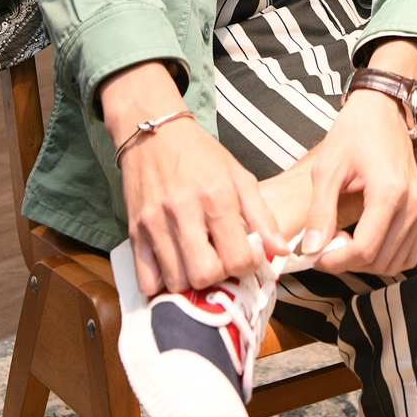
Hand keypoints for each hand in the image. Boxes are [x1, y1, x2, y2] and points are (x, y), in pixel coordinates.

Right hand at [101, 60, 285, 295]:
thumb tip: (282, 252)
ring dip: (192, 282)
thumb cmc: (201, 154)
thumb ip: (263, 216)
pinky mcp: (134, 232)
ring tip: (199, 263)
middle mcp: (184, 212)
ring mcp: (155, 224)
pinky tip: (175, 267)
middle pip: (204, 275)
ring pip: (175, 282)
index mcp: (216, 197)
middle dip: (218, 278)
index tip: (245, 257)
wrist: (154, 132)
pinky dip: (162, 284)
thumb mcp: (239, 176)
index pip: (236, 258)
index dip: (247, 267)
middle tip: (220, 262)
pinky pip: (146, 280)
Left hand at [301, 90, 416, 275]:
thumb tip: (311, 251)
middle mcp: (412, 204)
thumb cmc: (353, 132)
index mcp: (389, 192)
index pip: (365, 250)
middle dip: (348, 261)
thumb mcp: (328, 168)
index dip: (335, 260)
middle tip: (325, 242)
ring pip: (395, 262)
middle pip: (380, 261)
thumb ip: (320, 212)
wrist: (381, 108)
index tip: (314, 254)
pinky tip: (364, 238)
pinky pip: (408, 253)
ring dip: (366, 262)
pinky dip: (385, 256)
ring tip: (343, 239)